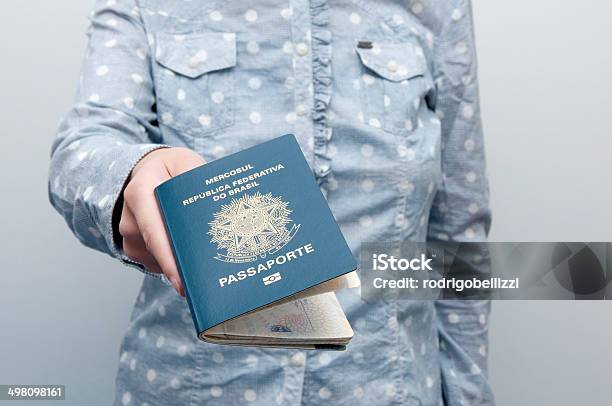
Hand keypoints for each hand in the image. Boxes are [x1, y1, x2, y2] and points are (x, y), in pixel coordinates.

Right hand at [119, 147, 204, 295]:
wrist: (149, 171)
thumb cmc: (170, 169)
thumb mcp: (185, 163)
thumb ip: (195, 180)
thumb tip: (209, 207)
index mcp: (139, 192)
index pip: (153, 232)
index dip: (168, 258)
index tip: (181, 280)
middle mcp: (129, 217)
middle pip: (157, 250)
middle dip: (182, 264)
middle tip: (207, 277)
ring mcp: (130, 236)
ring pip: (157, 260)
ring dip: (179, 259)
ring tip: (200, 248)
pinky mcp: (135, 248)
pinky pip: (156, 262)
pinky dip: (173, 259)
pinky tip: (186, 249)